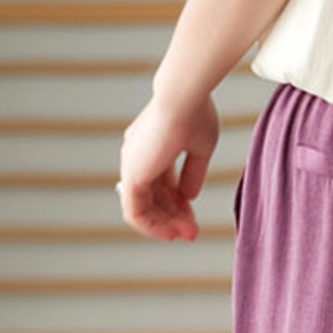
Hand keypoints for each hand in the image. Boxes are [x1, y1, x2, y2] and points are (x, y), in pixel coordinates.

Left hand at [117, 88, 219, 241]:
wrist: (183, 98)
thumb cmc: (195, 113)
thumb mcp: (200, 148)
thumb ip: (193, 174)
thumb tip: (189, 197)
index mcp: (152, 146)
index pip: (162, 183)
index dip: (179, 203)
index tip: (194, 217)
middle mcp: (138, 156)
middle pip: (154, 197)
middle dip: (174, 217)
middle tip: (193, 232)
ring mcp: (133, 166)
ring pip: (144, 208)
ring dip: (166, 225)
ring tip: (188, 235)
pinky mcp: (132, 176)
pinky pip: (136, 213)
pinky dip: (152, 227)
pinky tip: (170, 234)